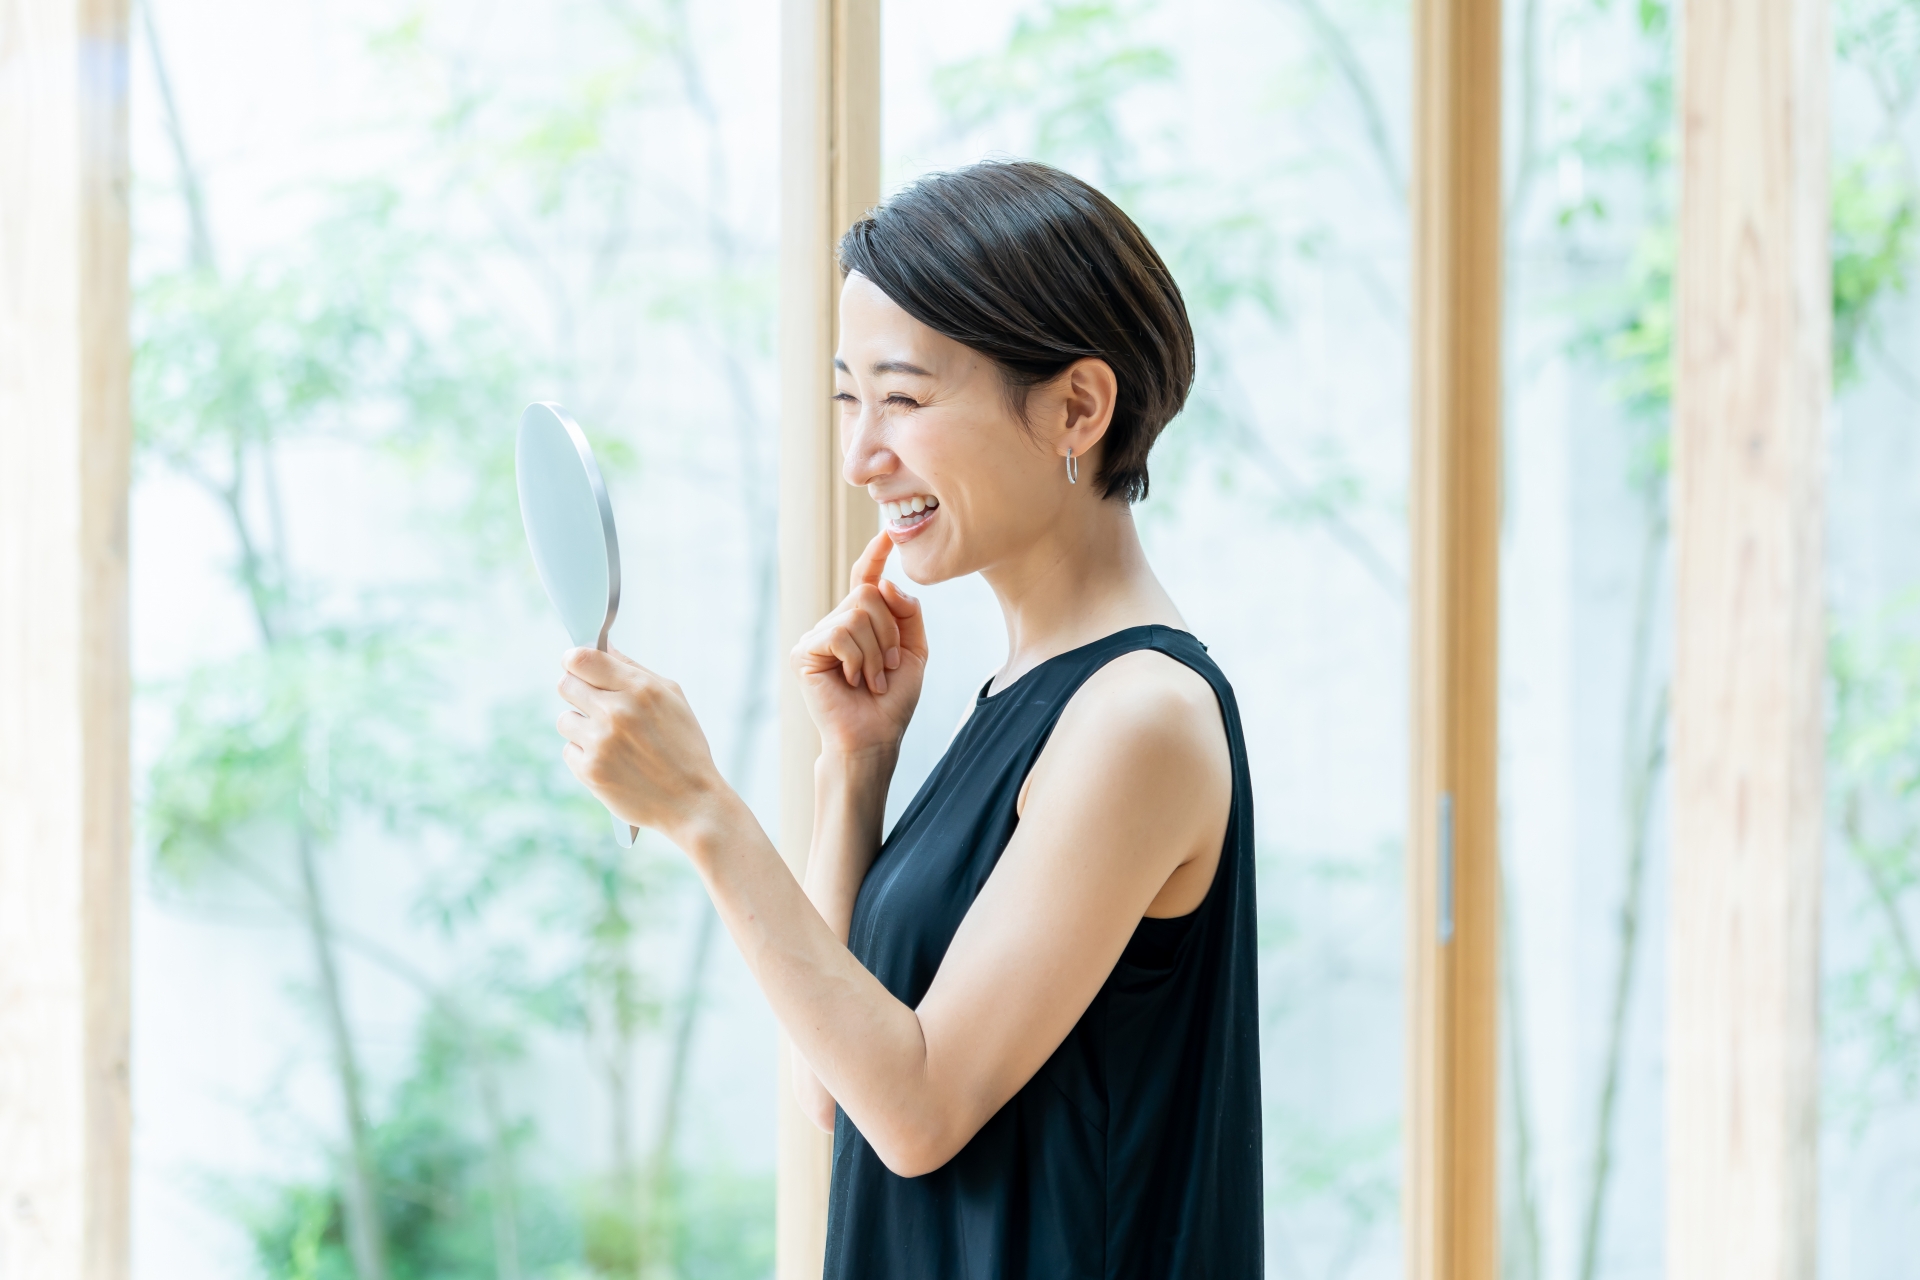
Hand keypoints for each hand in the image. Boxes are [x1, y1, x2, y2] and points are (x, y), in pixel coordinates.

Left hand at [555, 647, 731, 843]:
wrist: (692, 801)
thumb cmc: (684, 746)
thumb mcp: (672, 698)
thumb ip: (634, 669)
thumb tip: (603, 646)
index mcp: (639, 688)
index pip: (581, 659)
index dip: (573, 660)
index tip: (576, 667)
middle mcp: (616, 712)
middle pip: (565, 684)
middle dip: (577, 692)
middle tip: (595, 706)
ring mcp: (600, 742)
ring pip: (565, 719)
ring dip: (581, 727)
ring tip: (609, 740)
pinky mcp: (590, 771)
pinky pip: (569, 750)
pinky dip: (585, 755)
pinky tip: (611, 761)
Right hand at [793, 530, 927, 758]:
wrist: (874, 737)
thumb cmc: (892, 700)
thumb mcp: (914, 651)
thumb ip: (908, 613)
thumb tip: (886, 583)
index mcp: (860, 622)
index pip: (865, 579)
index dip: (875, 554)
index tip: (889, 531)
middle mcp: (835, 623)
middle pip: (868, 594)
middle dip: (889, 632)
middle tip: (888, 667)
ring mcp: (817, 635)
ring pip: (856, 614)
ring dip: (875, 653)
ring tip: (871, 680)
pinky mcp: (803, 651)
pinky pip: (840, 633)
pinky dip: (856, 659)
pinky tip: (852, 681)